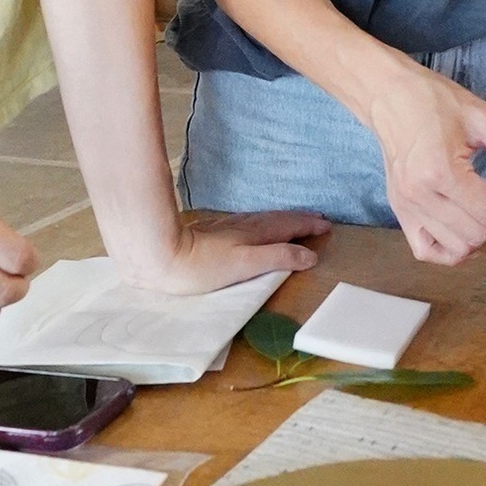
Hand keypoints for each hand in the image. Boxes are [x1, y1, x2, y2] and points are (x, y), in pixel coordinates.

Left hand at [119, 210, 329, 293]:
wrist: (159, 256)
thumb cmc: (201, 267)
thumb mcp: (245, 265)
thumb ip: (278, 258)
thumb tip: (309, 255)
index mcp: (255, 234)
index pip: (289, 226)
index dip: (308, 226)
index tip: (326, 225)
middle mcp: (244, 226)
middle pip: (278, 219)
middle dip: (299, 219)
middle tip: (318, 219)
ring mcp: (227, 227)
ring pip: (262, 220)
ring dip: (282, 220)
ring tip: (294, 221)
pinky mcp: (212, 231)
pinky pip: (248, 223)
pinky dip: (263, 223)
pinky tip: (255, 226)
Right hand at [364, 60, 485, 265]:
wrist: (390, 96)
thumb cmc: (436, 101)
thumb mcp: (485, 119)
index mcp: (440, 172)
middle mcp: (419, 197)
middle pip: (476, 235)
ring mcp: (406, 209)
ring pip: (456, 249)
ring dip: (484, 238)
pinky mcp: (399, 213)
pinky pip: (428, 250)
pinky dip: (452, 249)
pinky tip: (468, 230)